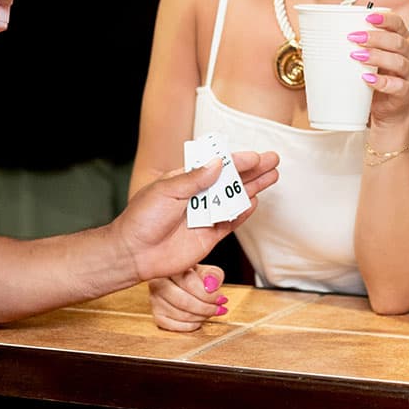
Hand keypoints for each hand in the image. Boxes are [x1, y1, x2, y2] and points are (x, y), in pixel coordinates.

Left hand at [113, 150, 278, 287]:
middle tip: (273, 160)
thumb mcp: (166, 190)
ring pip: (234, 199)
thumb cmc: (143, 217)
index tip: (254, 156)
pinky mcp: (209, 236)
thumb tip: (218, 163)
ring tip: (272, 176)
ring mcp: (204, 215)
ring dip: (252, 188)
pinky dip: (243, 213)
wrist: (135, 252)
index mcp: (184, 179)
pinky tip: (255, 201)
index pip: (215, 165)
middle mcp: (197, 196)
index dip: (236, 160)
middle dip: (252, 170)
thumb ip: (194, 179)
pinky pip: (230, 222)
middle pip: (229, 180)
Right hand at [147, 263, 229, 332]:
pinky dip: (191, 325)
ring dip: (201, 317)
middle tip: (219, 308)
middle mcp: (158, 281)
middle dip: (206, 308)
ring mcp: (155, 298)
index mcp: (171, 266)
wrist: (181, 284)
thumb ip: (213, 275)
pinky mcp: (157, 314)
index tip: (221, 299)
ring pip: (181, 314)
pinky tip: (198, 319)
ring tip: (210, 312)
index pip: (189, 283)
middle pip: (184, 301)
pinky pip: (175, 326)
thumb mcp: (207, 271)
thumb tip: (211, 286)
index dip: (208, 295)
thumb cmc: (194, 277)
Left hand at [349, 10, 408, 127]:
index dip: (386, 18)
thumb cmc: (372, 76)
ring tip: (357, 56)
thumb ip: (353, 44)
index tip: (368, 15)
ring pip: (399, 62)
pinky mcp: (405, 94)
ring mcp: (408, 75)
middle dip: (376, 37)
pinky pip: (399, 86)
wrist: (384, 109)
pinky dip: (383, 83)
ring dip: (377, 57)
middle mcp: (407, 56)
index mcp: (399, 41)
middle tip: (354, 37)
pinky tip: (367, 79)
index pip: (398, 24)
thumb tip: (322, 31)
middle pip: (398, 42)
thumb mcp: (364, 57)